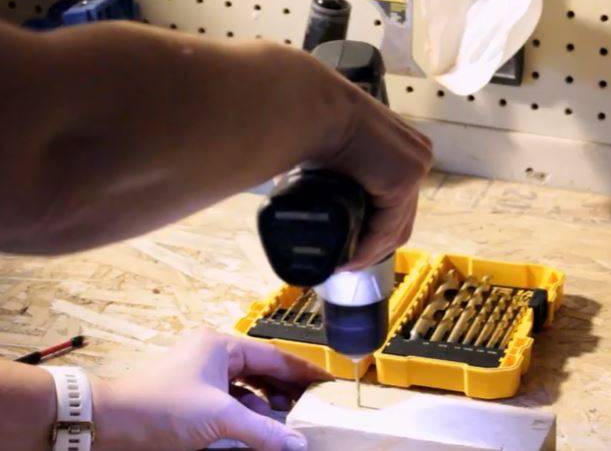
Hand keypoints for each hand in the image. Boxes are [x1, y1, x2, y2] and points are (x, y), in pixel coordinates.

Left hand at [91, 329, 332, 450]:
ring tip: (292, 419)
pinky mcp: (193, 395)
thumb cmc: (159, 408)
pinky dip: (248, 412)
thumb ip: (262, 430)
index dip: (302, 370)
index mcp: (221, 346)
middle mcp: (213, 354)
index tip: (327, 381)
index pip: (274, 356)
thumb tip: (298, 443)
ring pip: (247, 386)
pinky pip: (231, 399)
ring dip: (268, 403)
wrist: (107, 423)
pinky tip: (261, 427)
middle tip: (315, 405)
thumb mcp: (218, 418)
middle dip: (288, 388)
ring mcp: (202, 374)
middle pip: (263, 369)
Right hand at [290, 50, 432, 269]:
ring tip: (343, 265)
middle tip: (347, 263)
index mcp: (400, 150)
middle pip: (400, 218)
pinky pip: (389, 225)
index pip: (395, 202)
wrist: (310, 111)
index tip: (350, 249)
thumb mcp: (330, 161)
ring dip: (369, 252)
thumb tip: (310, 208)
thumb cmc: (309, 129)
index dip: (374, 231)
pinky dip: (368, 246)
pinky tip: (348, 259)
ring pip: (396, 226)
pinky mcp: (406, 177)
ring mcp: (415, 166)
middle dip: (374, 246)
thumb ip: (331, 182)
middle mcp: (415, 156)